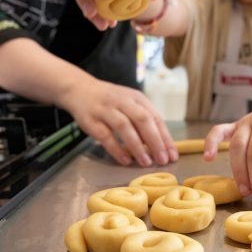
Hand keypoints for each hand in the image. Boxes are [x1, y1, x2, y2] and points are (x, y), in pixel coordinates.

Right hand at [59, 77, 177, 166]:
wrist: (79, 89)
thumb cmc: (111, 101)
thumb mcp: (130, 103)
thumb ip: (144, 120)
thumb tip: (161, 145)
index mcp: (137, 98)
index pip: (155, 118)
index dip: (165, 137)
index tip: (172, 155)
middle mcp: (123, 101)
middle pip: (143, 120)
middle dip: (155, 141)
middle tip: (162, 160)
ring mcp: (106, 109)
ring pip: (124, 126)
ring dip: (136, 146)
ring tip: (145, 162)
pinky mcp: (91, 120)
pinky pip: (105, 135)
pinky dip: (116, 149)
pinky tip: (125, 160)